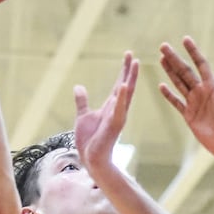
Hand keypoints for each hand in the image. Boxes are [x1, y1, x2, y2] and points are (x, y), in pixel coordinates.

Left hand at [73, 52, 138, 174]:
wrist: (91, 159)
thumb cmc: (89, 140)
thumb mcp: (83, 115)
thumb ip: (82, 101)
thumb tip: (78, 86)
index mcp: (111, 106)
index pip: (119, 84)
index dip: (124, 70)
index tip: (128, 55)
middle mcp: (117, 109)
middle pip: (126, 85)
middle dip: (129, 70)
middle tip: (133, 54)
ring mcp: (117, 116)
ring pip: (126, 94)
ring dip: (130, 78)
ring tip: (135, 64)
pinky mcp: (114, 125)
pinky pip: (119, 109)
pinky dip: (121, 97)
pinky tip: (123, 85)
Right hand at [159, 37, 213, 159]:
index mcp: (213, 86)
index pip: (201, 64)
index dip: (193, 52)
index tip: (185, 39)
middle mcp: (202, 92)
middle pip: (185, 71)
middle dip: (174, 58)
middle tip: (163, 46)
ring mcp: (194, 103)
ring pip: (179, 83)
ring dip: (170, 71)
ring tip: (161, 59)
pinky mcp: (189, 115)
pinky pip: (176, 102)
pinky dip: (169, 94)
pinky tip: (161, 86)